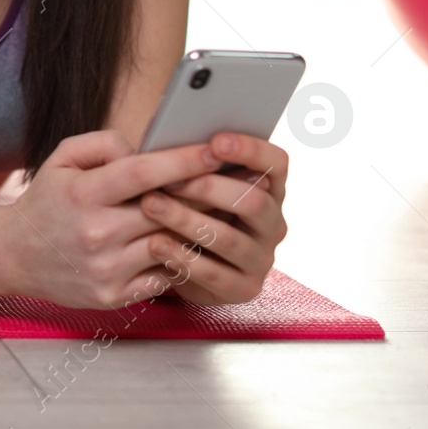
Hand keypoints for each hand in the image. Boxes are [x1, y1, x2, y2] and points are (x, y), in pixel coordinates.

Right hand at [0, 129, 233, 309]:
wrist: (14, 255)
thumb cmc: (47, 202)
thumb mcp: (61, 160)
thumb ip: (103, 144)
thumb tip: (145, 150)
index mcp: (82, 194)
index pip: (141, 173)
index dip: (182, 160)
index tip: (214, 150)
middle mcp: (95, 233)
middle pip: (165, 211)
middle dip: (200, 195)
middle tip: (230, 181)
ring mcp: (106, 269)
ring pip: (170, 245)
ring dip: (194, 229)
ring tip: (216, 213)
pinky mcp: (114, 295)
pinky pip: (163, 275)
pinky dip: (176, 259)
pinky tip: (184, 245)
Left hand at [138, 131, 288, 304]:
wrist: (180, 262)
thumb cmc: (185, 206)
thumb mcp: (191, 181)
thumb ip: (192, 161)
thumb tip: (173, 139)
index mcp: (268, 189)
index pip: (276, 164)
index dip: (251, 150)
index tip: (215, 141)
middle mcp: (272, 223)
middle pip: (253, 201)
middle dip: (209, 188)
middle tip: (170, 179)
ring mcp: (262, 258)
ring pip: (230, 238)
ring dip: (187, 220)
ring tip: (151, 205)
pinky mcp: (244, 288)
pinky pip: (215, 274)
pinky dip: (182, 257)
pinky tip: (155, 244)